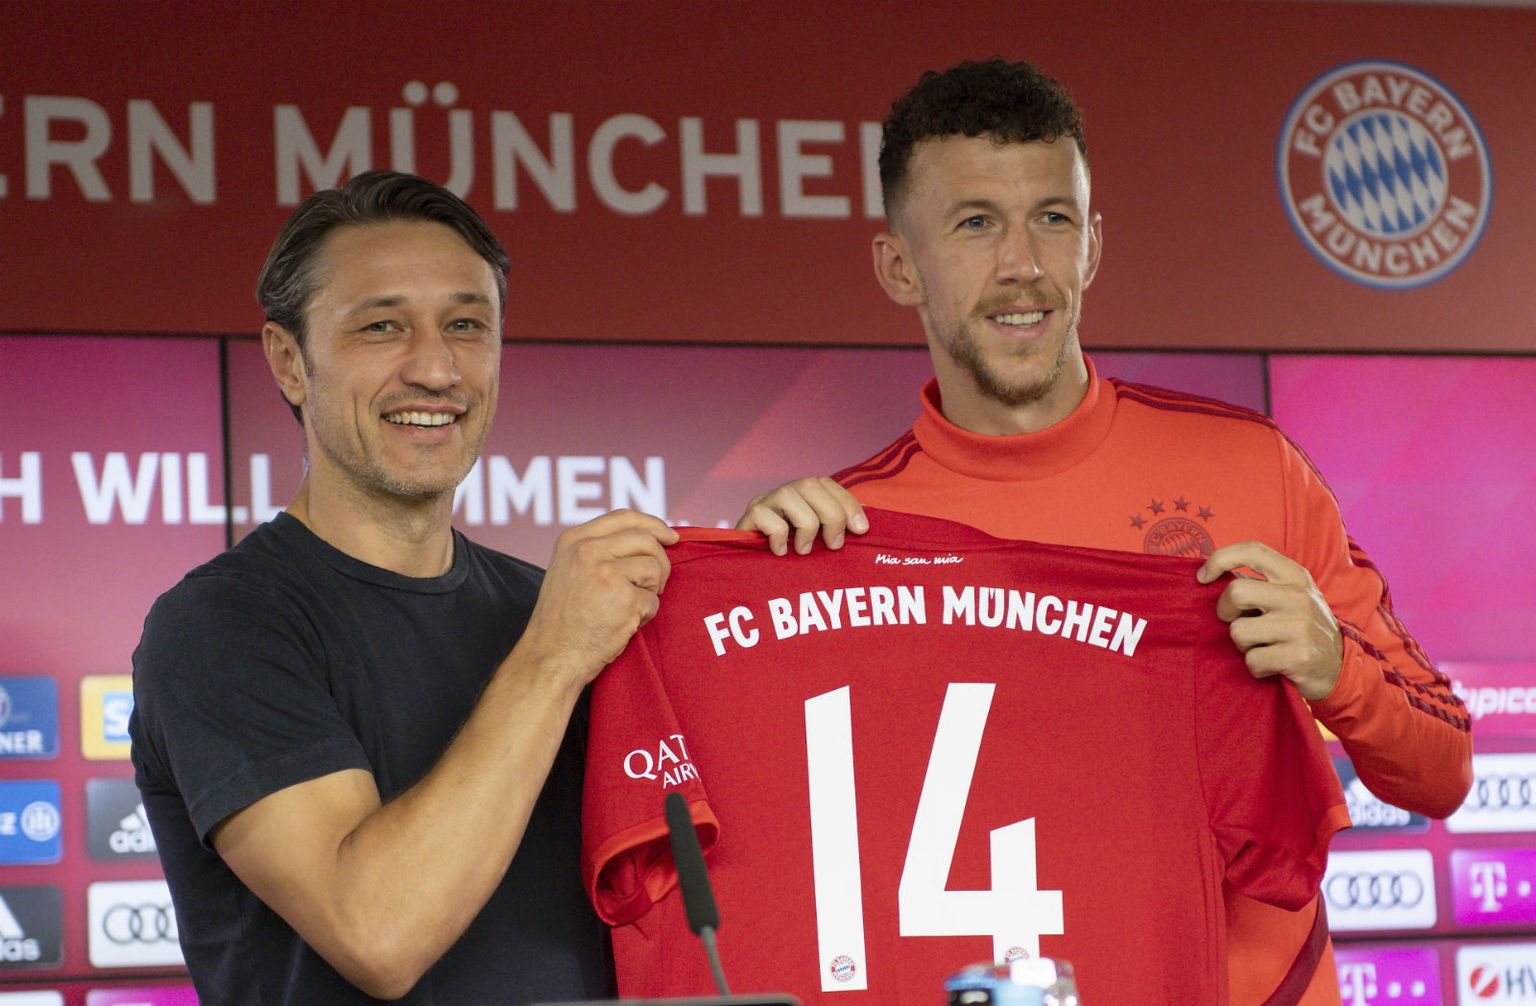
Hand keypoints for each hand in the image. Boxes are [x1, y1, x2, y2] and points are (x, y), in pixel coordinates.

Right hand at [520, 509, 677, 684]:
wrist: (551, 656)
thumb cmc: (562, 619)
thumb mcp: (567, 569)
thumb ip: (597, 550)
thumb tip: (645, 538)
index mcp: (574, 540)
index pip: (624, 517)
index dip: (653, 524)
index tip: (669, 536)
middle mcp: (588, 551)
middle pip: (646, 540)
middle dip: (660, 561)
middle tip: (655, 583)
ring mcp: (606, 574)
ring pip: (654, 567)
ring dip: (653, 589)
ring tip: (633, 605)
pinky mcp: (624, 599)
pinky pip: (653, 600)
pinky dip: (646, 614)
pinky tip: (626, 623)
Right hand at [735, 476, 868, 555]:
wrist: (752, 578)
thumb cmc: (792, 563)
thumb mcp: (820, 546)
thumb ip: (837, 532)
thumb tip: (864, 526)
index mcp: (803, 497)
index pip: (828, 484)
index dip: (848, 503)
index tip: (861, 530)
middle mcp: (783, 495)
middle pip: (810, 484)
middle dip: (831, 514)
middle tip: (834, 545)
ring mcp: (762, 503)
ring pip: (788, 495)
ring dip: (805, 525)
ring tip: (804, 550)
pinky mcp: (746, 519)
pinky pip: (764, 515)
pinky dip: (778, 536)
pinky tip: (780, 553)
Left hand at [1197, 541, 1342, 701]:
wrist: (1340, 668)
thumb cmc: (1301, 629)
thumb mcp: (1290, 597)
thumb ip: (1261, 584)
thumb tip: (1211, 576)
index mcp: (1295, 575)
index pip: (1252, 550)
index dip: (1219, 559)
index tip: (1202, 577)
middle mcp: (1299, 596)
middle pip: (1236, 591)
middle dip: (1224, 612)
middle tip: (1235, 622)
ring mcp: (1300, 626)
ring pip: (1238, 631)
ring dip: (1243, 645)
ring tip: (1263, 647)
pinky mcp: (1299, 656)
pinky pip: (1252, 661)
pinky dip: (1256, 668)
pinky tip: (1272, 665)